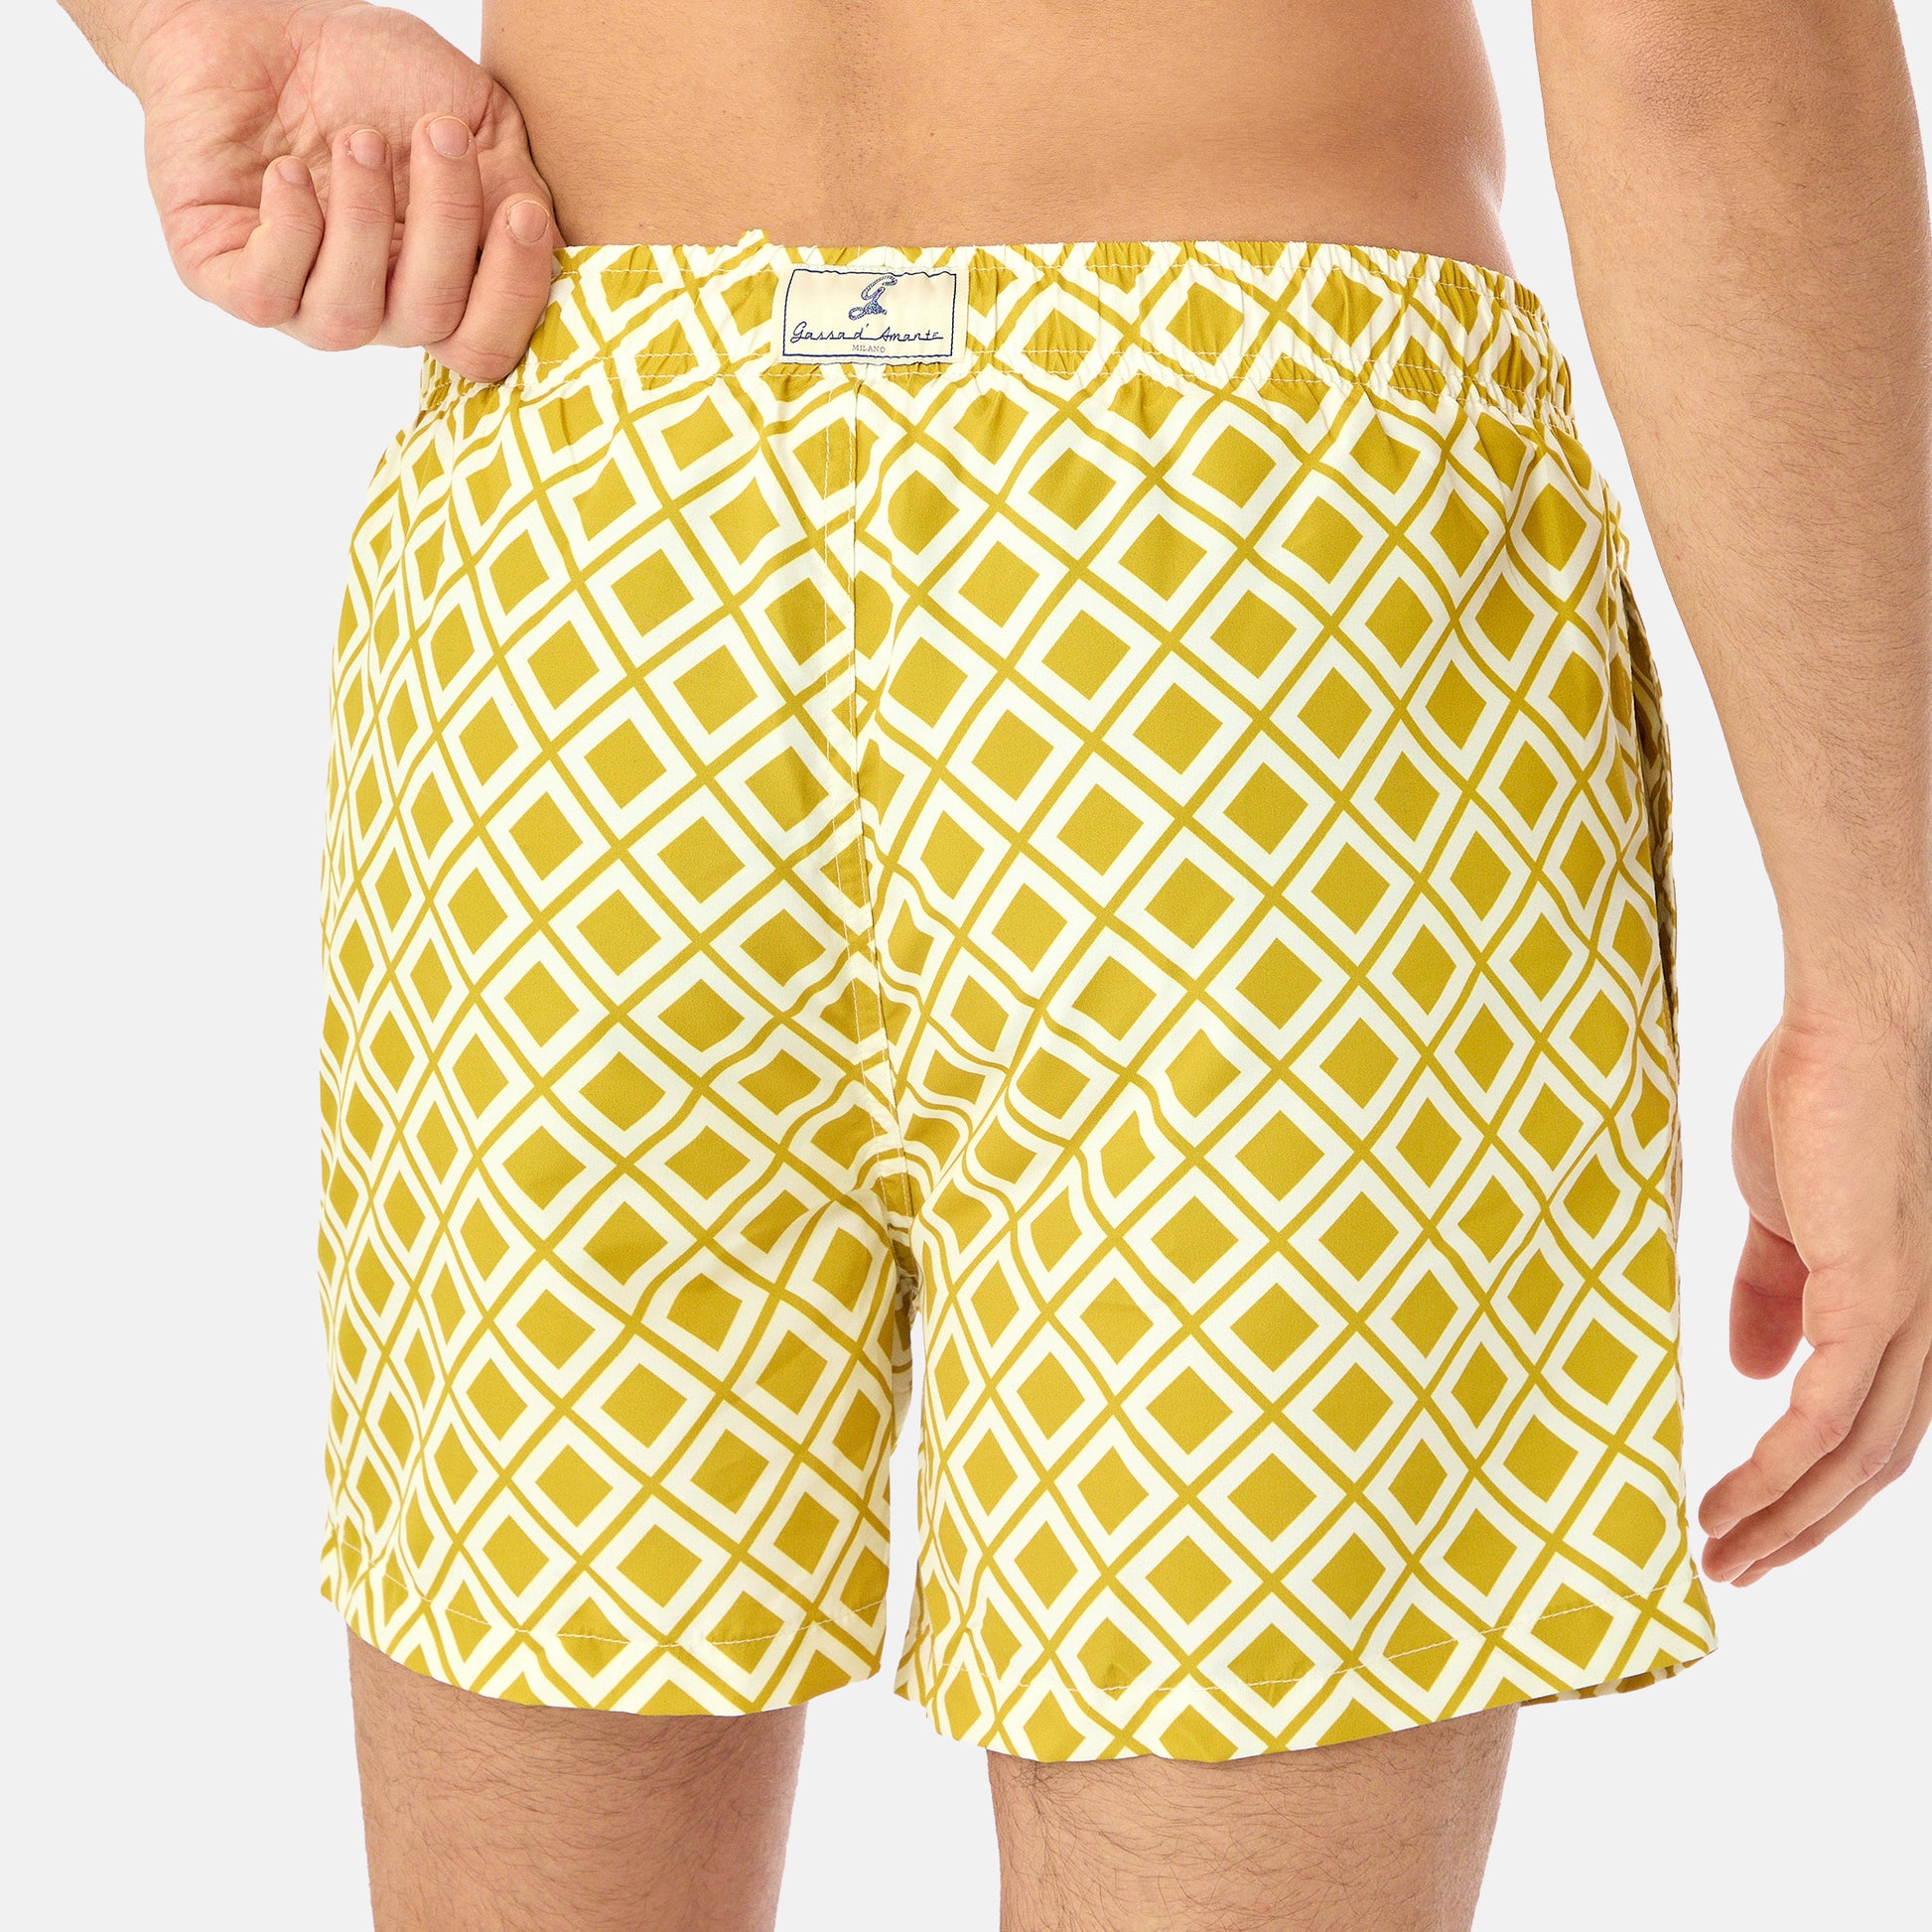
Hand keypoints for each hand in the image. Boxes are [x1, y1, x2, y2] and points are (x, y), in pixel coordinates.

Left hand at [129, 0, 555, 378]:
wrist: (258, 20)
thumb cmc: (368, 72)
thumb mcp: (474, 117)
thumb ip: (516, 185)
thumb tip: (550, 243)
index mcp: (437, 282)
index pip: (485, 346)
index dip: (512, 295)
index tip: (520, 211)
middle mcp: (374, 303)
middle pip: (430, 321)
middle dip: (444, 226)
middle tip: (435, 134)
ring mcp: (300, 296)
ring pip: (348, 316)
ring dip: (363, 224)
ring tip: (358, 141)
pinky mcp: (225, 273)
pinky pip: (265, 297)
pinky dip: (288, 234)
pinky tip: (291, 173)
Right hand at [1699, 1008, 1931, 1583]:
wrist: (1863, 1018)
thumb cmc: (1821, 1091)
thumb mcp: (1783, 1212)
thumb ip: (1771, 1291)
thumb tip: (1748, 1370)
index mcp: (1905, 1306)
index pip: (1870, 1424)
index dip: (1814, 1485)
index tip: (1748, 1521)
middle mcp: (1928, 1326)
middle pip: (1871, 1463)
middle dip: (1799, 1527)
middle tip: (1730, 1567)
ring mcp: (1909, 1316)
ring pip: (1854, 1457)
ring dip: (1782, 1516)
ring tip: (1716, 1547)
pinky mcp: (1876, 1297)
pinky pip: (1826, 1414)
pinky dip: (1780, 1469)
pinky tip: (1735, 1497)